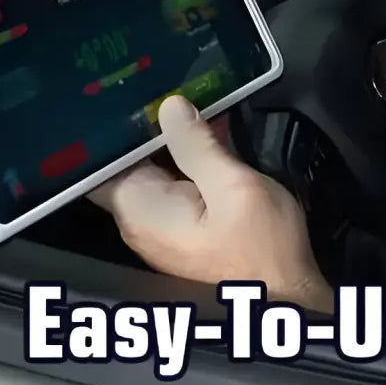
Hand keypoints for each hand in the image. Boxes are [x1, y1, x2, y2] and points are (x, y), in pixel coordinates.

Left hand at [88, 96, 332, 312]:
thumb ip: (198, 147)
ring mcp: (160, 227)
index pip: (99, 162)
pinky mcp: (181, 229)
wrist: (286, 300)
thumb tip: (169, 107)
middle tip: (171, 84)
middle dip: (147, 127)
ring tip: (192, 101)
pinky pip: (173, 184)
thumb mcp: (235, 187)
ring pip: (153, 171)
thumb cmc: (261, 248)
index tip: (134, 92)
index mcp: (141, 209)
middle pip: (128, 162)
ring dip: (171, 141)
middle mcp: (139, 220)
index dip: (112, 127)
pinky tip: (209, 134)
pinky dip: (186, 159)